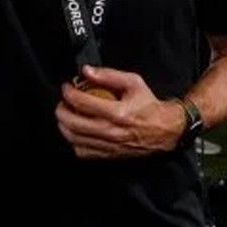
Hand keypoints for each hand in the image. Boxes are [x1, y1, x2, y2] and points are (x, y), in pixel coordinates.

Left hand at [55, 65, 185, 158]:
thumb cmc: (149, 106)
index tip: (67, 87)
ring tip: (66, 116)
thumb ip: (109, 75)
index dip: (69, 93)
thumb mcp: (134, 82)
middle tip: (63, 102)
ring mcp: (108, 146)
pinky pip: (82, 152)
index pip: (82, 103)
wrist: (165, 130)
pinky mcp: (108, 155)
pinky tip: (76, 131)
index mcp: (118, 113)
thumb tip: (87, 71)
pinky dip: (74, 141)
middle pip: (73, 123)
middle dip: (61, 110)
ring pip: (74, 139)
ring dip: (64, 126)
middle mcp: (111, 132)